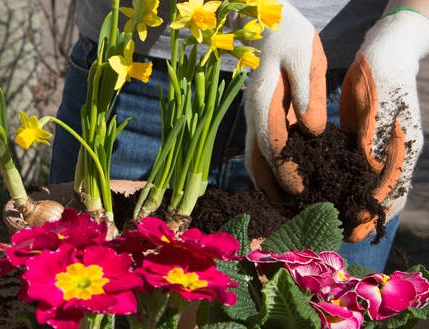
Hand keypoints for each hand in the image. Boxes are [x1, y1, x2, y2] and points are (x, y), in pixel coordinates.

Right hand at [243, 2, 326, 204]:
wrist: (267, 21)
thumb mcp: (305, 57)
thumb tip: (312, 131)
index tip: (300, 189)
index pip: (271, 143)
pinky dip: (266, 169)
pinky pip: (259, 148)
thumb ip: (307, 92)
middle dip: (270, 186)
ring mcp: (253, 115)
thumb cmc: (289, 34)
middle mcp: (252, 112)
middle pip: (255, 158)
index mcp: (262, 100)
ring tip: (281, 205)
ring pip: (253, 156)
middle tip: (286, 211)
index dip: (285, 169)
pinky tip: (278, 183)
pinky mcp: (260, 115)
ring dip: (265, 182)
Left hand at [339, 9, 428, 241]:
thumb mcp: (371, 104)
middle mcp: (396, 153)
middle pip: (382, 195)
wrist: (385, 55)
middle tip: (344, 236)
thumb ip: (369, 136)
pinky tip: (340, 201)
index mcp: (400, 147)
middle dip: (363, 217)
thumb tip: (367, 164)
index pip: (387, 190)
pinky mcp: (373, 146)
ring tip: (341, 228)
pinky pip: (367, 175)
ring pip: (376, 188)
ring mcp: (388, 151)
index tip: (353, 228)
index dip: (370, 212)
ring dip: (360, 209)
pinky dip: (356, 191)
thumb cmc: (378, 75)